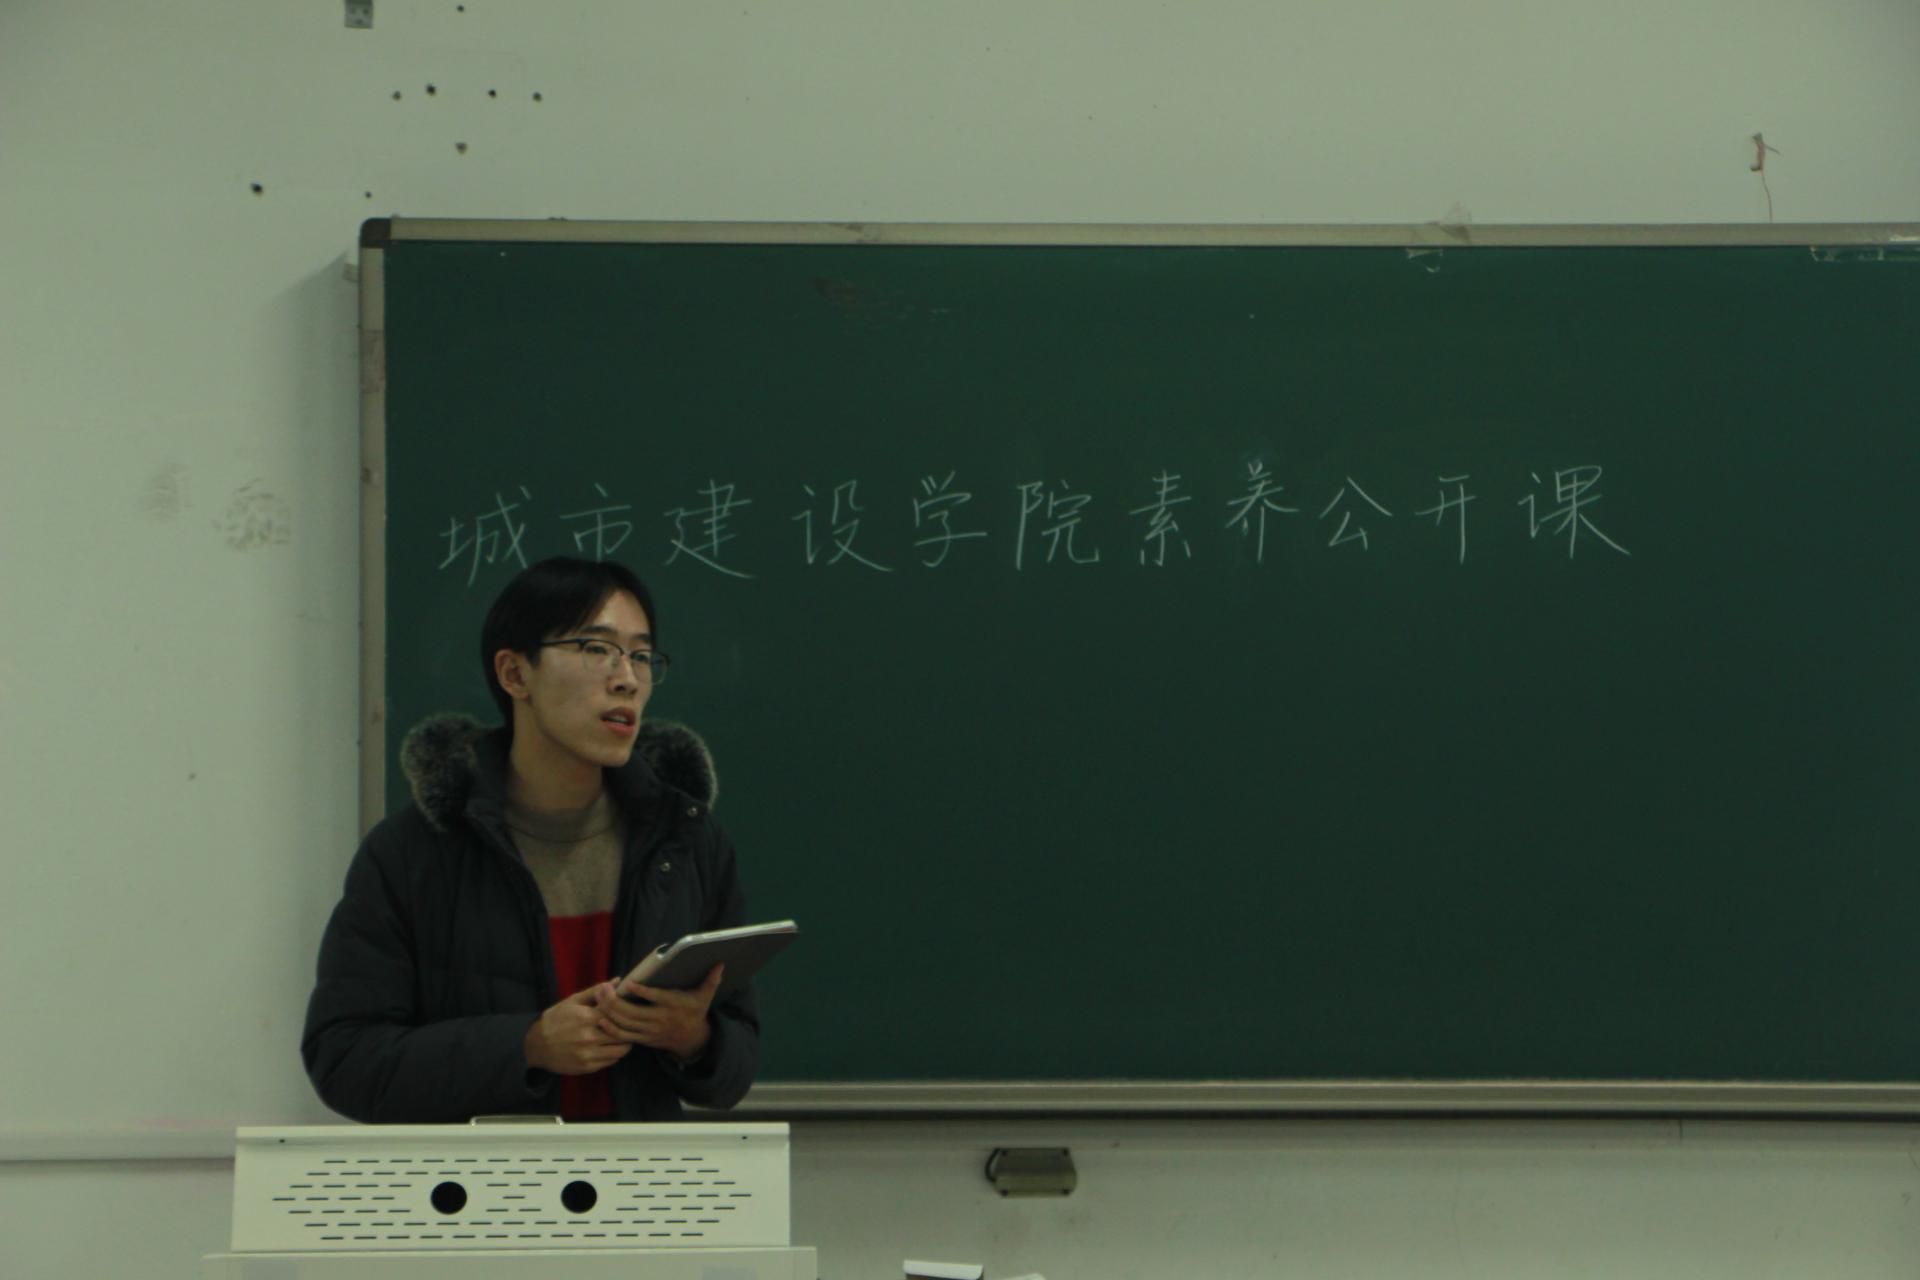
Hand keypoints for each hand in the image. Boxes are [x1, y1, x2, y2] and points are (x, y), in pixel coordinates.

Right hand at [525, 986, 633, 1075]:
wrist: (536, 1045)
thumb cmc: (556, 1019)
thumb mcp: (573, 1001)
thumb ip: (596, 991)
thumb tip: (617, 981)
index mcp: (587, 1017)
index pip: (618, 1014)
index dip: (626, 1013)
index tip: (629, 1012)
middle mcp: (589, 1036)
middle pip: (622, 1033)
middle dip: (628, 1029)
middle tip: (631, 1026)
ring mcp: (588, 1053)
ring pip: (620, 1050)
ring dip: (625, 1044)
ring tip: (624, 1038)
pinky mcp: (587, 1067)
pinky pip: (611, 1061)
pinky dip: (615, 1054)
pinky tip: (612, 1048)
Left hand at [597, 964, 723, 1063]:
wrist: (692, 1040)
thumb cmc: (695, 1012)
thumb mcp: (705, 996)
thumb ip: (711, 980)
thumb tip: (720, 964)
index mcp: (673, 1005)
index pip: (656, 999)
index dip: (642, 992)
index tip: (629, 983)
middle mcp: (659, 1019)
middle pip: (633, 1013)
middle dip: (615, 1002)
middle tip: (602, 988)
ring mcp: (649, 1031)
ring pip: (625, 1024)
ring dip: (609, 1012)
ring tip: (598, 997)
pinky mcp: (642, 1038)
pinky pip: (623, 1036)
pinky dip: (610, 1028)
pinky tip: (600, 1017)